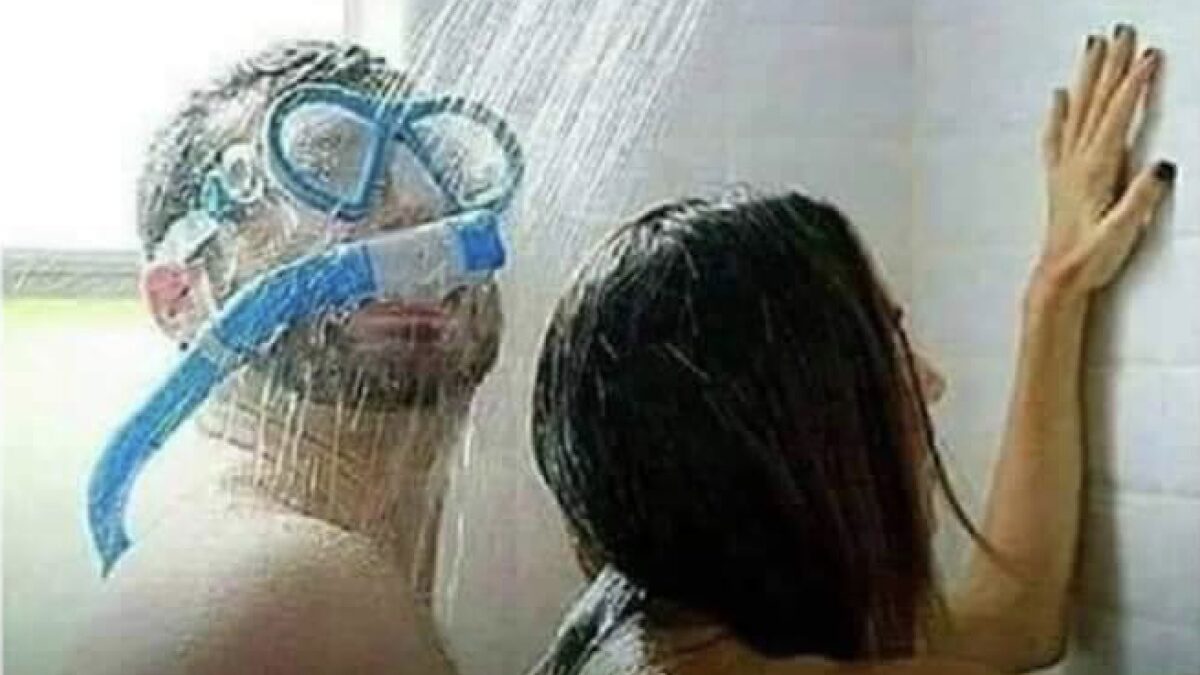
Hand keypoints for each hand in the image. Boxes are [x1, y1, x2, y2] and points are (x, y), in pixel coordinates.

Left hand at [1036, 25, 1175, 300]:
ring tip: (1093, 47)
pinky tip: (1058, 96)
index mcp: (1095, 170)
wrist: (1058, 279)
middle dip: (1111, 65)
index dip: (1135, 84)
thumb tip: (1163, 164)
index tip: (1149, 55)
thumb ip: (1143, 197)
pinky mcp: (1059, 178)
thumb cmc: (1091, 259)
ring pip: (1078, 111)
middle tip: (1120, 31)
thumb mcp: (1124, 230)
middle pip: (1096, 102)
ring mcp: (1065, 168)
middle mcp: (1076, 161)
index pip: (1118, 116)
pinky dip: (1058, 113)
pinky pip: (1057, 136)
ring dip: (1087, 77)